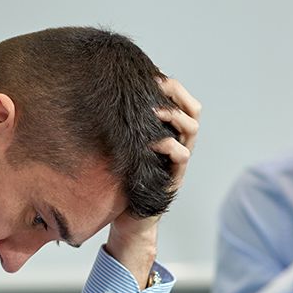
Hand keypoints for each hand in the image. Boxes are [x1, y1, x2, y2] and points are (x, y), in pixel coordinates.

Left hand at [106, 78, 200, 287]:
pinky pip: (180, 156)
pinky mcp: (172, 179)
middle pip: (193, 111)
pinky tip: (151, 140)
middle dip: (177, 94)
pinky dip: (168, 145)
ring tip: (153, 109)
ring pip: (191, 130)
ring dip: (173, 115)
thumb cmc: (119, 180)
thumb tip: (100, 95)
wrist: (126, 219)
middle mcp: (177, 144)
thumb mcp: (121, 147)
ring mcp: (176, 162)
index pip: (181, 102)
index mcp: (167, 133)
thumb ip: (122, 127)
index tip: (154, 74)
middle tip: (157, 85)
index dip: (172, 86)